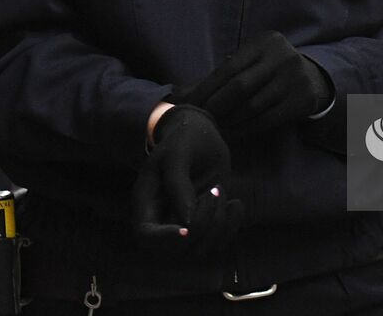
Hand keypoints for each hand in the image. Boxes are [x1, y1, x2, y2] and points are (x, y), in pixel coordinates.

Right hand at [132, 106, 242, 255]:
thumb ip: (178, 183)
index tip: (186, 228)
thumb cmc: (184, 138)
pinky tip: (236, 204)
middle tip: (214, 191)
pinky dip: (231, 227)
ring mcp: (184, 222)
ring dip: (218, 225)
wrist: (200, 134)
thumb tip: (186, 222)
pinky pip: (217, 242)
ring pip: (199, 249)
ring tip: (220, 190)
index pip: (146, 236)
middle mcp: (162, 217)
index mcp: (147, 200)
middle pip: (176, 249)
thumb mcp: (178, 152)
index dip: (165, 239)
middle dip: (201, 225)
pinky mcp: (205, 222)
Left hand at [173, 31, 333, 133]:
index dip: (205, 89)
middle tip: (200, 120)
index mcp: (264, 42)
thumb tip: (176, 95)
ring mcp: (295, 78)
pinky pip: (268, 119)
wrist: (312, 78)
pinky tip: (233, 133)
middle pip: (240, 87)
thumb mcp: (248, 64)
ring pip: (253, 106)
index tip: (187, 105)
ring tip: (214, 129)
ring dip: (229, 121)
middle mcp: (282, 56)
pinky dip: (246, 129)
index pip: (228, 68)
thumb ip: (216, 78)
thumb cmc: (267, 71)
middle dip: (215, 106)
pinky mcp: (302, 100)